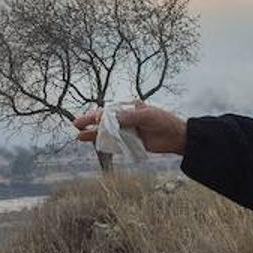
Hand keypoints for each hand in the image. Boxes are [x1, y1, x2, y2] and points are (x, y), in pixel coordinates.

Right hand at [72, 101, 188, 154]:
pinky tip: (93, 144)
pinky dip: (103, 143)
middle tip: (76, 124)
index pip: (110, 110)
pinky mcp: (129, 142)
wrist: (176, 137)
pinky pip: (113, 143)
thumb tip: (112, 119)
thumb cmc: (163, 121)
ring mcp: (126, 131)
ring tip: (78, 136)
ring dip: (93, 134)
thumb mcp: (147, 116)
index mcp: (129, 107)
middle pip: (104, 120)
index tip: (93, 119)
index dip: (99, 115)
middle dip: (90, 122)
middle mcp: (125, 118)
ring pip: (106, 132)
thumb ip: (130, 117)